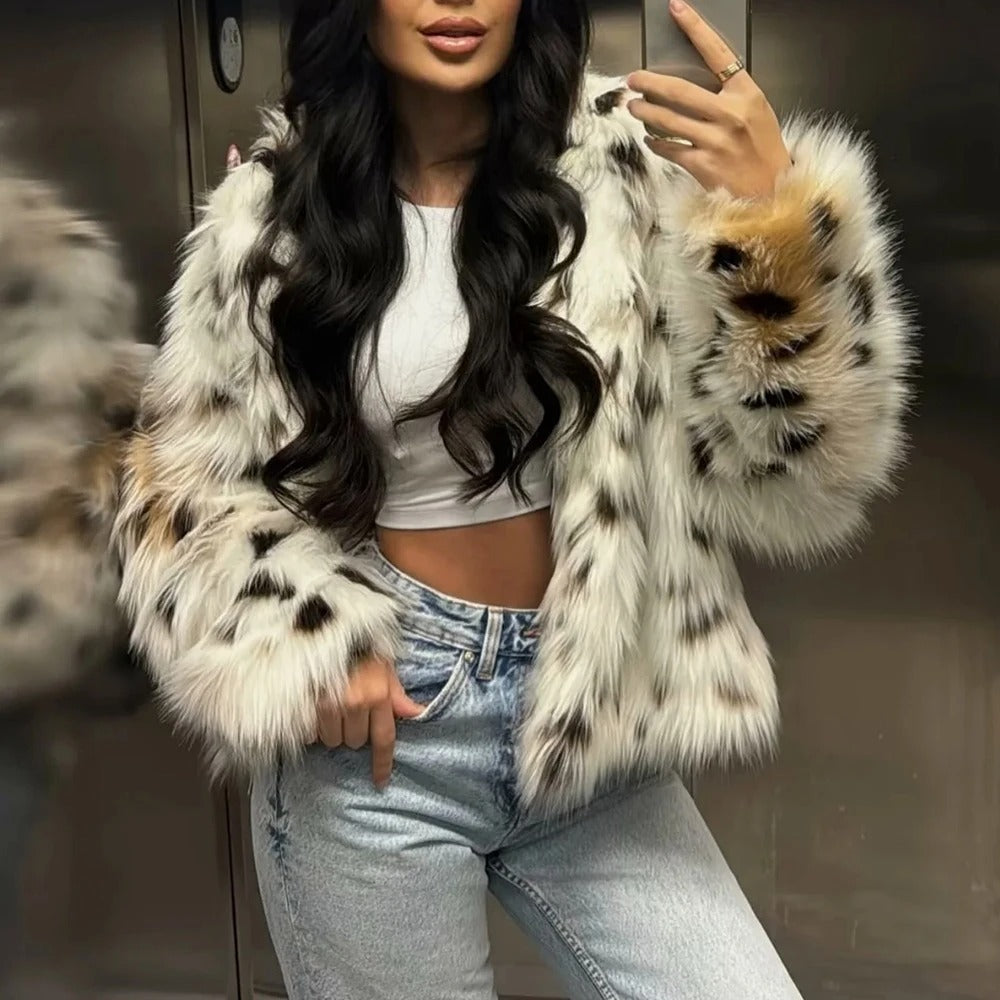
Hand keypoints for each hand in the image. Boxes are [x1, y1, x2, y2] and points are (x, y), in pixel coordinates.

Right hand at [315, 656, 423, 787]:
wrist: (324, 627)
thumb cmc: (359, 648)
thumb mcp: (384, 667)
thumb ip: (398, 696)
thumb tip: (418, 713)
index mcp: (379, 694)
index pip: (384, 739)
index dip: (382, 763)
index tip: (381, 782)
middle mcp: (356, 702)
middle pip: (355, 742)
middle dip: (353, 730)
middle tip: (350, 709)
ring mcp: (328, 703)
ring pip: (331, 740)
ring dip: (332, 729)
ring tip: (332, 705)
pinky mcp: (305, 704)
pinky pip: (310, 732)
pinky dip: (312, 725)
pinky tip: (316, 707)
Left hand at [626, 0, 791, 197]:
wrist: (772, 191)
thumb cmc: (764, 150)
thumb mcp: (756, 111)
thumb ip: (729, 95)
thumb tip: (692, 82)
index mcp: (746, 94)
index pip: (717, 53)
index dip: (695, 29)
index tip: (677, 10)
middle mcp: (730, 114)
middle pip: (679, 90)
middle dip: (650, 83)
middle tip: (633, 79)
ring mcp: (715, 141)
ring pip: (668, 120)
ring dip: (645, 112)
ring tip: (633, 107)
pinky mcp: (702, 165)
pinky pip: (669, 149)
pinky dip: (655, 142)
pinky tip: (650, 138)